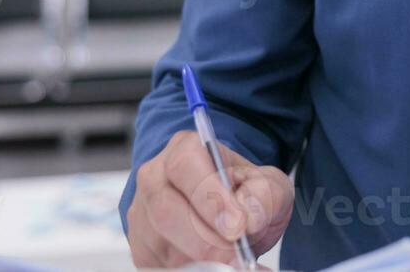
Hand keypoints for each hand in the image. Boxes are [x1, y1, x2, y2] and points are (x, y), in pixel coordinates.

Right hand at [127, 130, 293, 267]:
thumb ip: (265, 194)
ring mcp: (143, 215)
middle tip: (236, 255)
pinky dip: (190, 269)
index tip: (237, 225)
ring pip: (160, 243)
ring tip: (230, 263)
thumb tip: (250, 217)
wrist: (230, 218)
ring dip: (198, 259)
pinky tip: (214, 268)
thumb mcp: (268, 185)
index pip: (186, 166)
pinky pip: (157, 263)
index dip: (210, 197)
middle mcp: (155, 178)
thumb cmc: (243, 194)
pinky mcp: (142, 248)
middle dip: (204, 239)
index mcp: (185, 150)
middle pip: (166, 209)